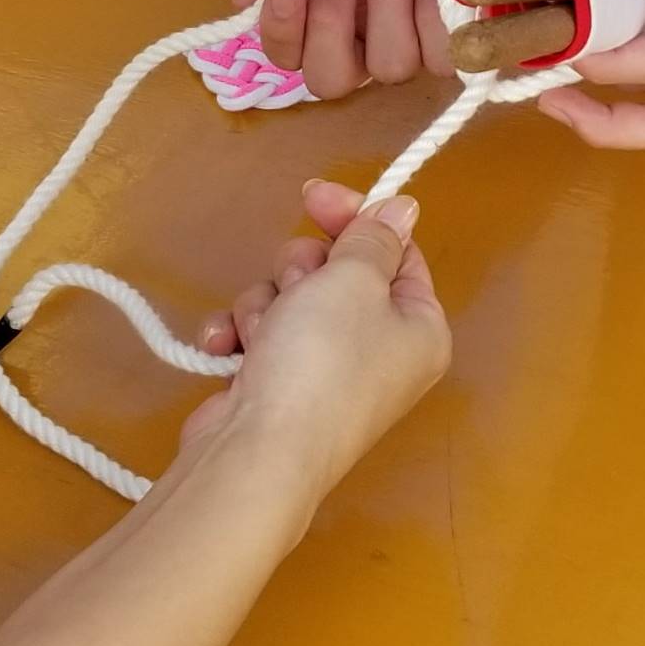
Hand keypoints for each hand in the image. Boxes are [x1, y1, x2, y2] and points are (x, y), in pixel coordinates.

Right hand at [180, 183, 446, 498]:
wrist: (260, 451)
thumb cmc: (321, 360)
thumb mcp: (353, 280)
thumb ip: (373, 237)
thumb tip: (405, 207)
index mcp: (418, 327)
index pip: (397, 251)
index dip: (354, 218)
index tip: (314, 194)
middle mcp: (379, 350)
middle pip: (336, 272)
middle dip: (300, 270)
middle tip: (296, 288)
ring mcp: (326, 371)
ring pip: (288, 298)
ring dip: (264, 304)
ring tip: (261, 334)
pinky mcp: (279, 385)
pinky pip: (259, 333)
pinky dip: (239, 335)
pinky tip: (226, 350)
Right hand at [236, 0, 549, 97]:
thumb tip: (245, 2)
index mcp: (321, 7)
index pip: (288, 52)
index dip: (281, 33)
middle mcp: (363, 34)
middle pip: (330, 80)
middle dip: (329, 26)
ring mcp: (413, 38)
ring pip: (389, 67)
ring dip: (386, 3)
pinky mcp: (462, 35)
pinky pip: (443, 56)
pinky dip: (433, 11)